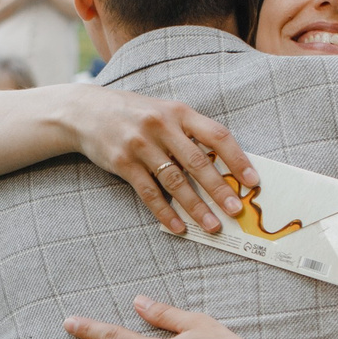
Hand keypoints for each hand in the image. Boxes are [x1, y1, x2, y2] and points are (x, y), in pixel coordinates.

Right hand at [59, 90, 259, 235]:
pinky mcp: (122, 163)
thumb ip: (189, 133)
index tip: (252, 181)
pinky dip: (165, 213)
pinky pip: (149, 193)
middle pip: (198, 162)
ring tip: (212, 226)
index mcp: (179, 112)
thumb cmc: (133, 113)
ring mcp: (140, 145)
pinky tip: (179, 227)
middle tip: (236, 211)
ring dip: (196, 207)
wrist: (85, 111)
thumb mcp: (164, 112)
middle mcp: (161, 126)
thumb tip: (221, 166)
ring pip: (175, 181)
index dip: (237, 159)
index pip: (216, 135)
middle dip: (219, 190)